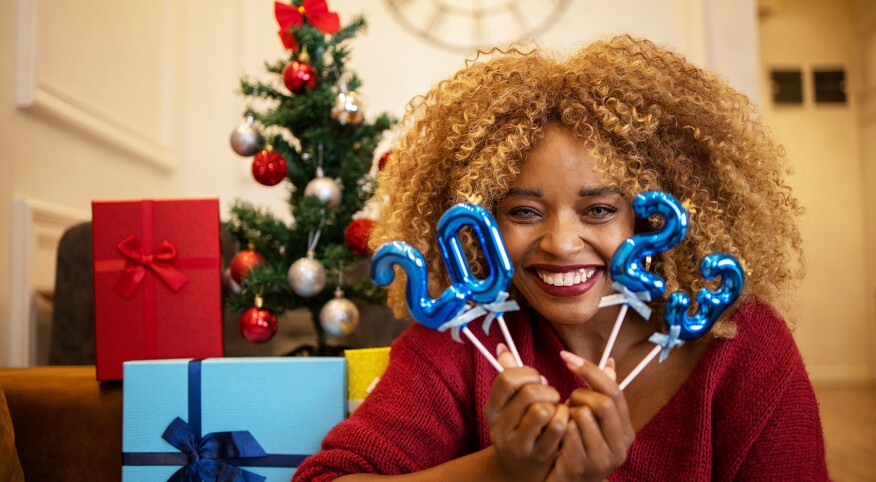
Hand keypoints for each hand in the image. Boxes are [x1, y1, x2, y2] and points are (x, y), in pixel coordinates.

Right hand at [484, 343, 568, 481]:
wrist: (520, 471)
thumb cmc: (520, 427)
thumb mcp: (508, 404)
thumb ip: (508, 375)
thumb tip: (502, 348)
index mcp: (492, 409)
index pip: (507, 379)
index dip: (527, 373)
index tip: (536, 379)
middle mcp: (500, 427)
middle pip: (529, 393)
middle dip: (547, 390)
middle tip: (551, 396)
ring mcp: (519, 443)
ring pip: (544, 410)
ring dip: (557, 406)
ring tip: (556, 410)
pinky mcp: (539, 455)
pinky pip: (558, 426)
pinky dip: (565, 418)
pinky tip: (563, 421)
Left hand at [547, 354, 633, 481]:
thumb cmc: (579, 446)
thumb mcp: (595, 422)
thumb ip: (602, 394)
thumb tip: (610, 362)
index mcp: (626, 430)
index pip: (614, 390)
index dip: (590, 370)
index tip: (566, 357)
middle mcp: (621, 445)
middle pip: (603, 403)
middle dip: (579, 395)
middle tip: (568, 401)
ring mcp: (603, 459)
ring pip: (583, 416)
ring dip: (567, 413)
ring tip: (563, 420)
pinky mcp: (583, 467)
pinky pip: (567, 433)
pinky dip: (559, 427)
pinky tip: (556, 433)